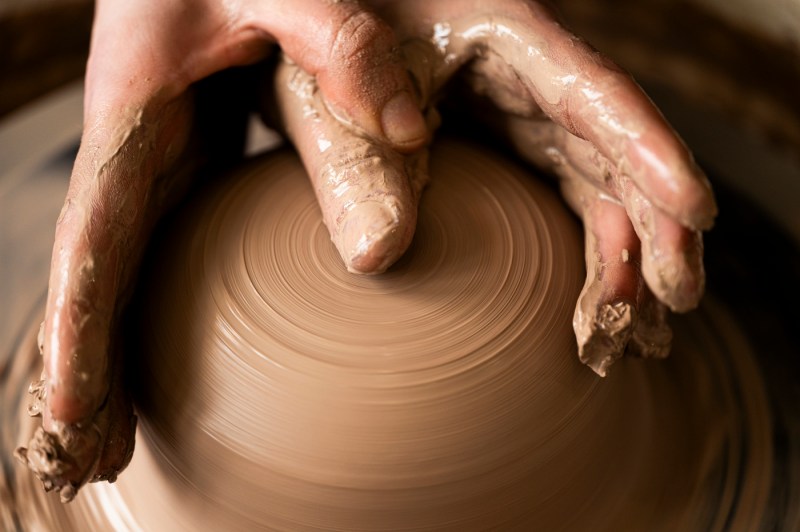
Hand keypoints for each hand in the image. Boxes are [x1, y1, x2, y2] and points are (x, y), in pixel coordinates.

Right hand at [16, 0, 426, 500]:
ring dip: (123, 349)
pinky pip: (173, 238)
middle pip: (105, 276)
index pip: (97, 240)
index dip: (80, 333)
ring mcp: (167, 155)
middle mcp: (142, 146)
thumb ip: (338, 41)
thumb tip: (407, 129)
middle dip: (91, 368)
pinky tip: (185, 340)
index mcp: (138, 115)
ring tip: (124, 432)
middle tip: (93, 460)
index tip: (72, 416)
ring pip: (134, 266)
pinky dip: (164, 300)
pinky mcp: (198, 151)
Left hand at [271, 0, 715, 377]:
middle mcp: (525, 75)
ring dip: (624, 258)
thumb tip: (378, 253)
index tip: (692, 211)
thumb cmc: (307, 24)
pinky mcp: (501, 146)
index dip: (649, 149)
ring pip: (596, 185)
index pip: (591, 92)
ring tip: (635, 331)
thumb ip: (346, 128)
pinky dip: (583, 256)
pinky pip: (559, 201)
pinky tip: (595, 306)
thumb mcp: (316, 64)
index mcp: (500, 35)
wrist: (298, 30)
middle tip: (673, 302)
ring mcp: (517, 113)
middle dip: (652, 225)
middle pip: (613, 149)